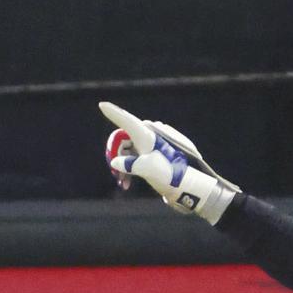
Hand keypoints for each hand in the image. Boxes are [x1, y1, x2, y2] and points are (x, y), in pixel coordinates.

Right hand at [99, 101, 239, 223]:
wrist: (190, 188)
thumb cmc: (171, 176)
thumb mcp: (148, 170)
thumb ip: (129, 165)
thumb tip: (116, 163)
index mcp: (147, 135)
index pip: (126, 120)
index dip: (113, 112)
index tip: (102, 104)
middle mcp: (148, 137)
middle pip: (123, 140)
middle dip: (116, 155)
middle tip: (114, 173)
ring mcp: (151, 147)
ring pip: (128, 151)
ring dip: (122, 166)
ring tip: (122, 182)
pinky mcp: (154, 157)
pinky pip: (136, 158)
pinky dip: (130, 169)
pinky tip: (127, 183)